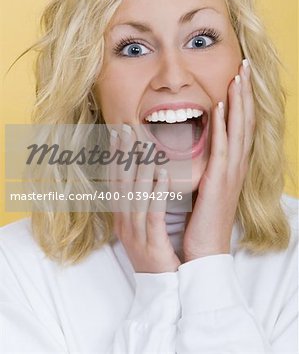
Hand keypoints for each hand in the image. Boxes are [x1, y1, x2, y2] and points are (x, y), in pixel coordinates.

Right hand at [108, 126, 180, 272]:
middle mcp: (124, 223)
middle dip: (123, 155)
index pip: (114, 182)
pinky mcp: (152, 243)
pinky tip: (163, 173)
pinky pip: (154, 213)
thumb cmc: (155, 251)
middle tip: (126, 129)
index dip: (114, 158)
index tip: (117, 134)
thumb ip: (141, 200)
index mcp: (121, 218)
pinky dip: (157, 192)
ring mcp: (136, 234)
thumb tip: (143, 174)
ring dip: (140, 167)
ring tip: (145, 144)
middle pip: (121, 184)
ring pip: (136, 195)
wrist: (161, 287)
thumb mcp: (141, 224)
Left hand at [183, 60, 254, 260]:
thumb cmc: (203, 217)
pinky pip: (223, 147)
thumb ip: (206, 164)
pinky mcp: (219, 180)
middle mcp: (237, 164)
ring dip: (239, 101)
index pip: (241, 125)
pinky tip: (221, 105)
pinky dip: (224, 124)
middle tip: (246, 65)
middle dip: (246, 92)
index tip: (240, 76)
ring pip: (239, 129)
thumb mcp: (207, 185)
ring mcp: (231, 171)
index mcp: (233, 165)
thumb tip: (197, 142)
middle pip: (245, 120)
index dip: (243, 100)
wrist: (206, 248)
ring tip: (239, 76)